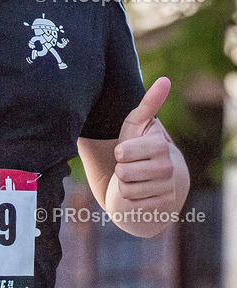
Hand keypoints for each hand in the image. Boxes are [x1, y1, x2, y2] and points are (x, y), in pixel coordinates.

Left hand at [112, 77, 174, 202]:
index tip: (127, 151)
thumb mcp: (138, 126)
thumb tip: (165, 79)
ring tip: (134, 180)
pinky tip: (139, 195)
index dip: (119, 153)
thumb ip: (149, 104)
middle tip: (130, 167)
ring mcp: (166, 190)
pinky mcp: (161, 209)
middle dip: (120, 171)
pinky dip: (129, 201)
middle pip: (122, 173)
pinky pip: (131, 206)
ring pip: (125, 190)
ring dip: (123, 186)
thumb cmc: (140, 149)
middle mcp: (168, 168)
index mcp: (160, 146)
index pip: (121, 152)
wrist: (157, 181)